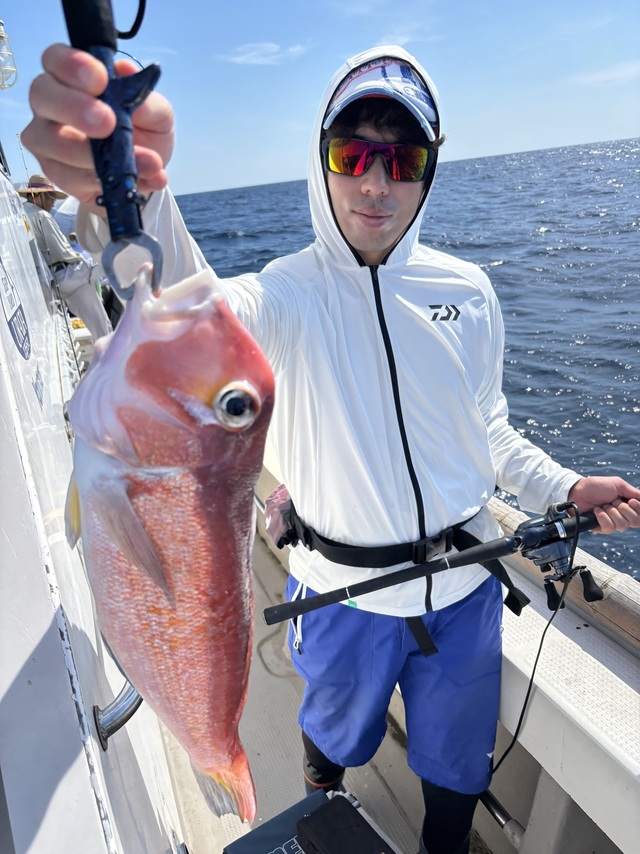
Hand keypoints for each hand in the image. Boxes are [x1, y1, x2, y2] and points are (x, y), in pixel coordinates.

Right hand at [21, 44, 174, 213]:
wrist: (148, 172)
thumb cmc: (144, 130)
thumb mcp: (156, 113)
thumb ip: (145, 97)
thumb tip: (127, 75)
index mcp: (70, 78)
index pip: (56, 59)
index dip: (73, 66)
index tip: (101, 80)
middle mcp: (51, 106)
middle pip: (42, 96)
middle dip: (74, 107)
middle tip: (107, 122)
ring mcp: (48, 141)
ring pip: (53, 143)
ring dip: (93, 154)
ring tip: (138, 161)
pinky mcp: (58, 173)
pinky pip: (72, 177)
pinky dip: (108, 180)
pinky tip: (137, 180)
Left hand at [568, 476, 639, 533]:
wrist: (578, 490)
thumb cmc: (597, 486)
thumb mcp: (618, 485)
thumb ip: (634, 493)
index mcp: (628, 507)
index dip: (638, 510)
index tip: (631, 501)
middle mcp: (622, 516)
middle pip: (635, 522)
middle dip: (624, 509)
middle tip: (613, 501)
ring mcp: (611, 523)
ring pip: (622, 525)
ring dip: (611, 512)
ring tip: (603, 505)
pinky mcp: (600, 528)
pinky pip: (609, 527)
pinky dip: (602, 517)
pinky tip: (596, 511)